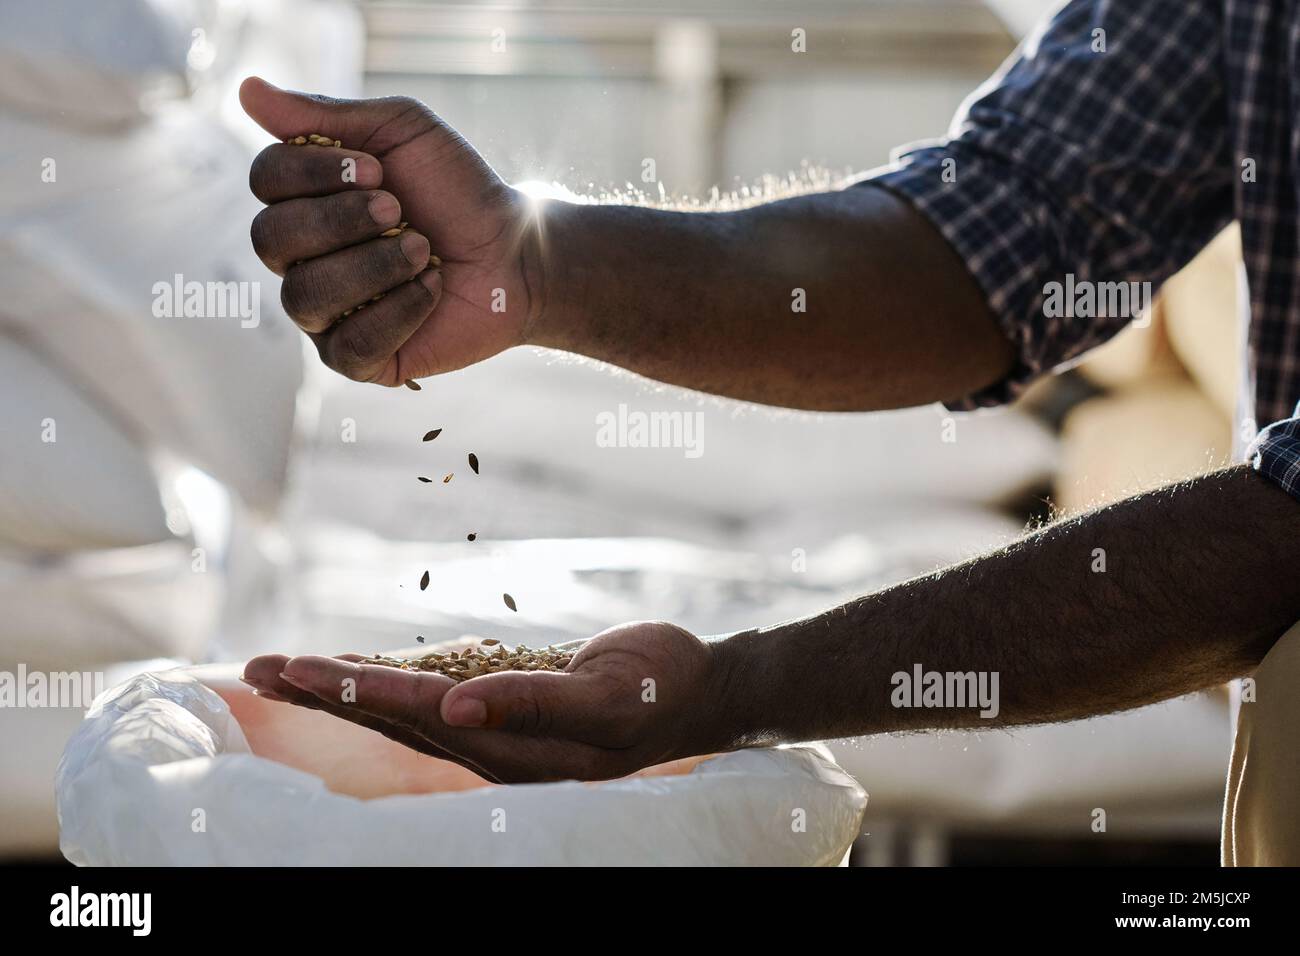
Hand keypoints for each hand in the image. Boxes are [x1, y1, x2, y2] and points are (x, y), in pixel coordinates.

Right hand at [239, 77, 539, 385]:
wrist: (516, 253)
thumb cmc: (458, 191)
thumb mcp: (402, 131)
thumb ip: (325, 114)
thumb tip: (246, 88)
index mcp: (304, 200)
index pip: (265, 181)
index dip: (315, 172)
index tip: (378, 169)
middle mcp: (301, 258)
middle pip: (271, 239)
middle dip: (342, 220)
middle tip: (399, 210)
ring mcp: (324, 313)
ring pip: (304, 296)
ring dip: (374, 265)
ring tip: (424, 251)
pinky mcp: (357, 359)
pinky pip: (349, 346)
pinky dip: (398, 312)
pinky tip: (431, 290)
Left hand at [241, 622, 719, 782]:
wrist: (697, 691)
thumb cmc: (659, 692)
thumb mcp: (605, 697)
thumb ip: (533, 705)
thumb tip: (455, 712)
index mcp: (509, 748)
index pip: (414, 715)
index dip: (354, 689)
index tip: (296, 667)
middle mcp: (491, 747)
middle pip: (390, 717)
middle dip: (324, 690)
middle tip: (258, 665)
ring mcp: (496, 731)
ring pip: (402, 707)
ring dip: (344, 685)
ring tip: (287, 667)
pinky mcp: (504, 709)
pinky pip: (432, 694)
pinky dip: (388, 679)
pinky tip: (359, 669)